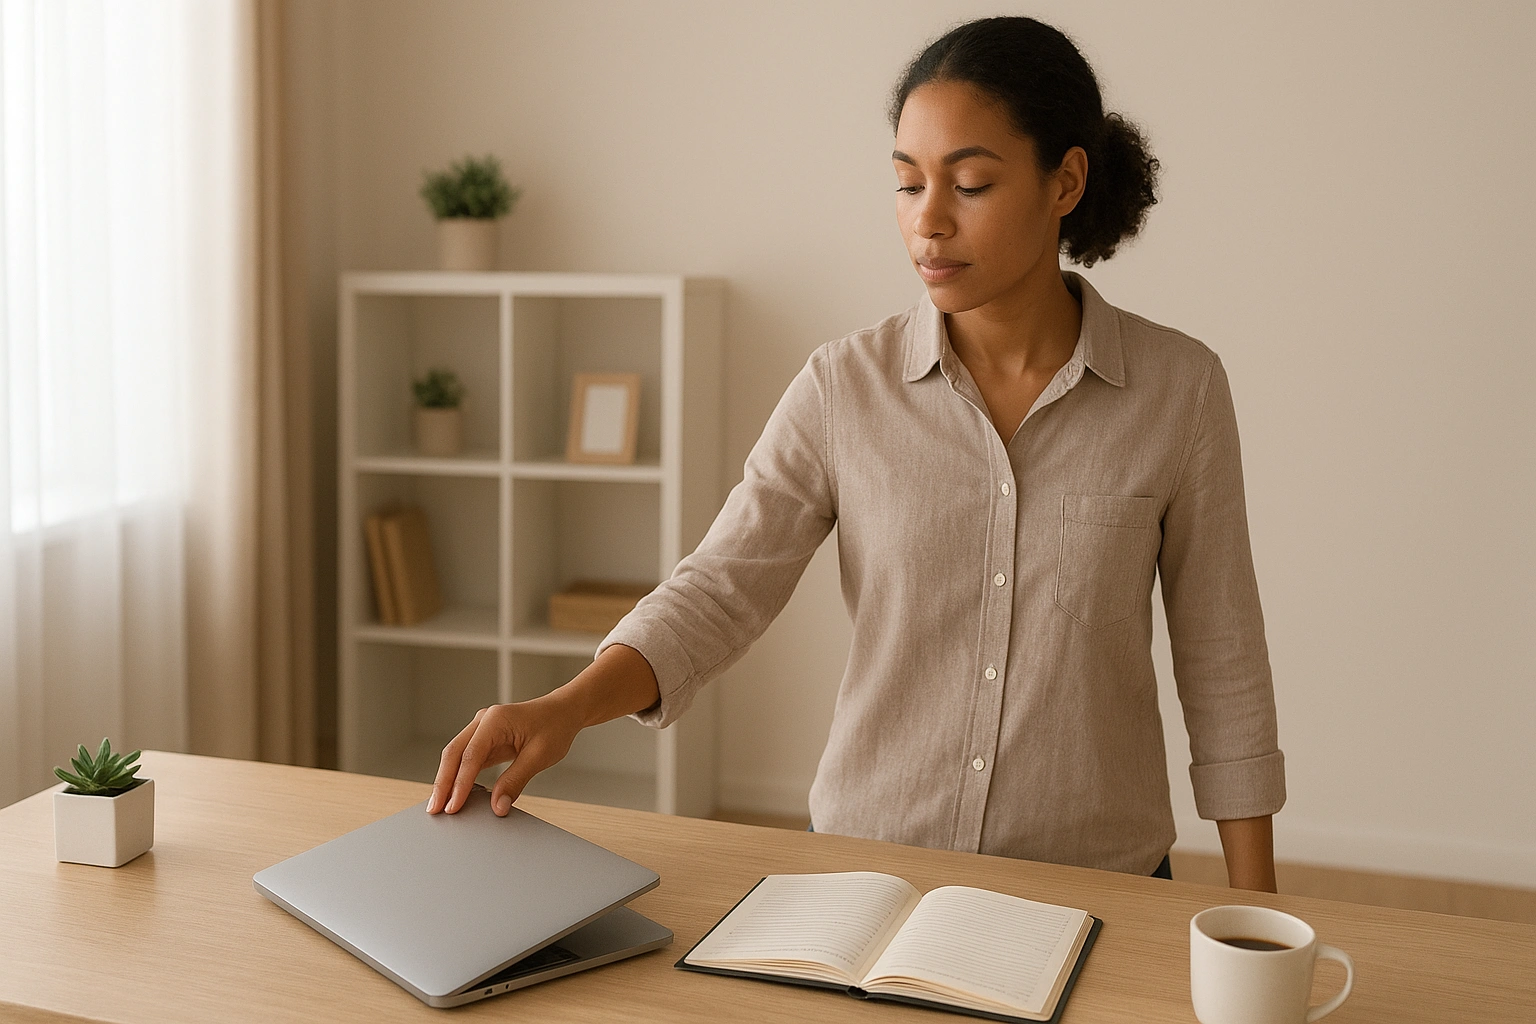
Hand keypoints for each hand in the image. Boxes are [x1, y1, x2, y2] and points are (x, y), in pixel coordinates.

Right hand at [426, 694, 582, 816]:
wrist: (563, 712)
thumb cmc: (555, 727)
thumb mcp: (539, 756)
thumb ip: (515, 781)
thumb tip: (497, 806)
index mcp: (495, 720)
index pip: (470, 756)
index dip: (460, 784)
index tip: (453, 807)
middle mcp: (483, 722)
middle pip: (454, 754)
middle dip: (443, 783)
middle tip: (435, 810)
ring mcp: (482, 729)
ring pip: (456, 756)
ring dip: (448, 781)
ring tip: (441, 807)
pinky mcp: (485, 739)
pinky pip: (467, 760)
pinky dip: (460, 777)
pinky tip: (456, 795)